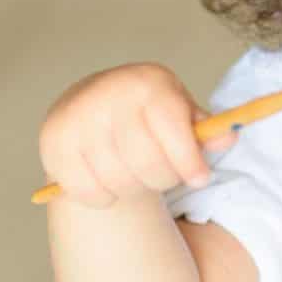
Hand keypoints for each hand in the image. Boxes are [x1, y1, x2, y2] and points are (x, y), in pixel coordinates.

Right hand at [38, 63, 237, 207]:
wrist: (90, 101)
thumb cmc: (148, 112)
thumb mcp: (180, 110)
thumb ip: (205, 128)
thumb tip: (227, 139)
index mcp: (147, 83)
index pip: (172, 129)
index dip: (189, 160)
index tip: (200, 178)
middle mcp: (108, 95)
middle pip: (147, 162)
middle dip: (164, 178)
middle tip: (166, 176)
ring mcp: (77, 119)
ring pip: (119, 181)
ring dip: (135, 189)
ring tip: (138, 175)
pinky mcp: (54, 144)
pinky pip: (88, 192)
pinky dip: (105, 198)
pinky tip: (111, 182)